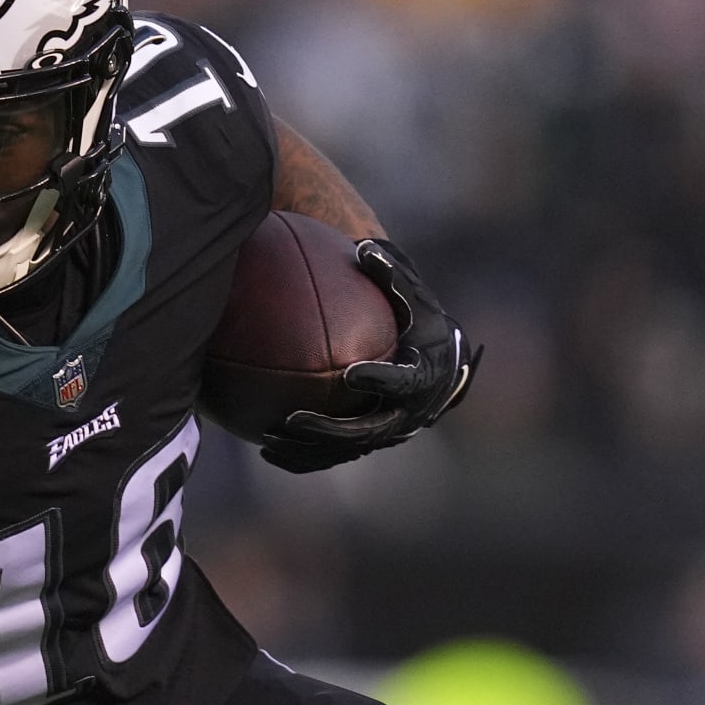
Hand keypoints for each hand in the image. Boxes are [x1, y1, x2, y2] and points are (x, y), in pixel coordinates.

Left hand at [261, 239, 479, 473]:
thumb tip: (364, 247)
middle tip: (294, 419)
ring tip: (269, 441)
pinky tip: (266, 449)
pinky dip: (303, 457)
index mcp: (425, 376)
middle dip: (331, 431)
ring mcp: (388, 431)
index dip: (380, 381)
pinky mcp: (369, 440)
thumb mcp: (412, 293)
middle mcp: (409, 413)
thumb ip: (392, 274)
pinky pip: (335, 455)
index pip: (404, 383)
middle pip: (370, 431)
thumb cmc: (420, 318)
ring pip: (348, 450)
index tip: (351, 374)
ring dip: (310, 450)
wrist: (438, 357)